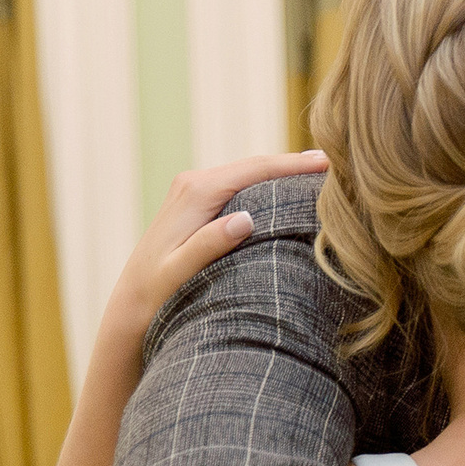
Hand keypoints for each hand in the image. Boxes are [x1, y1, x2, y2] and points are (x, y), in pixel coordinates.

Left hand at [107, 152, 331, 340]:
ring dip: (281, 172)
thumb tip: (245, 219)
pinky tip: (286, 188)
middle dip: (292, 163)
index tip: (326, 163)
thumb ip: (209, 245)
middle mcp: (193, 183)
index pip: (255, 170)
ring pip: (247, 173)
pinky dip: (266, 183)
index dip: (293, 165)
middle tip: (333, 162)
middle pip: (254, 165)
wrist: (130, 303)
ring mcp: (192, 190)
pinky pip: (239, 185)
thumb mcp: (179, 273)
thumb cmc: (156, 294)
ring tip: (318, 172)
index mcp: (195, 193)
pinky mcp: (195, 201)